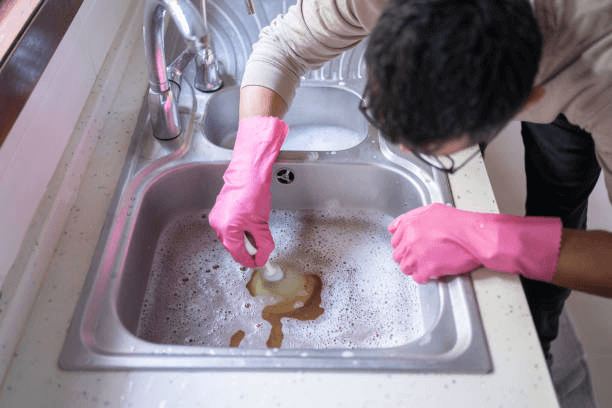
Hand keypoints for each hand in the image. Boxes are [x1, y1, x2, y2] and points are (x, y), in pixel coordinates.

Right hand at [208, 117, 288, 266]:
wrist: (248, 174)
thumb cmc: (253, 193)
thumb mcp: (261, 223)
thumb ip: (263, 243)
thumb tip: (264, 255)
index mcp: (227, 229)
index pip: (238, 254)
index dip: (251, 260)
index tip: (260, 262)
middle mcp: (218, 224)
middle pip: (233, 246)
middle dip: (248, 249)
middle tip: (262, 249)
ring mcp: (217, 217)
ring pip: (231, 237)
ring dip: (244, 239)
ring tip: (257, 233)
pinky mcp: (219, 210)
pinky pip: (229, 227)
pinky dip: (239, 229)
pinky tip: (250, 224)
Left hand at [388, 203, 562, 282]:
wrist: (475, 235)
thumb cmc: (460, 222)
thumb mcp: (433, 210)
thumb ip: (413, 218)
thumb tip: (399, 226)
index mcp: (410, 225)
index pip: (394, 239)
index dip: (403, 244)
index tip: (409, 247)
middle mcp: (410, 240)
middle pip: (398, 255)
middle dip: (408, 256)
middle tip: (419, 257)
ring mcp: (417, 255)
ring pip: (405, 268)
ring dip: (414, 267)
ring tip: (425, 265)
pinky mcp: (427, 268)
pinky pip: (417, 278)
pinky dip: (424, 277)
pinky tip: (432, 272)